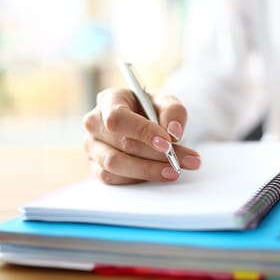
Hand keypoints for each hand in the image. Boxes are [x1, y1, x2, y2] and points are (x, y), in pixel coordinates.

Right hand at [83, 88, 200, 183]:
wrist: (143, 122)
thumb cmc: (151, 110)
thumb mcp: (167, 103)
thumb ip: (173, 112)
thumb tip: (174, 132)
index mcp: (109, 100)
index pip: (118, 117)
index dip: (142, 132)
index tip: (167, 143)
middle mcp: (94, 123)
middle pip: (123, 144)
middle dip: (158, 155)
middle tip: (188, 160)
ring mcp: (92, 146)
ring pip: (116, 164)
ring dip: (150, 171)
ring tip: (175, 171)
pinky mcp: (95, 166)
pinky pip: (113, 178)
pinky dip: (138, 179)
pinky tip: (158, 175)